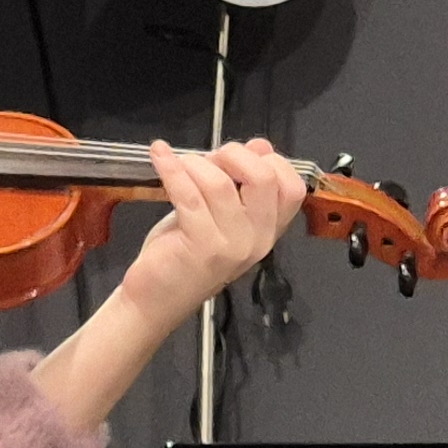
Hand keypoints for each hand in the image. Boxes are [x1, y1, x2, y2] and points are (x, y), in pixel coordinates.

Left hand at [28, 140, 309, 431]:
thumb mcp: (218, 217)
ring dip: (196, 164)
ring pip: (220, 183)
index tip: (238, 158)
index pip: (292, 188)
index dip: (268, 161)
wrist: (155, 301)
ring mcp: (230, 245)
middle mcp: (256, 240)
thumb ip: (240, 185)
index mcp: (267, 232)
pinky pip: (188, 194)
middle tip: (209, 160)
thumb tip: (259, 145)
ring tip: (179, 165)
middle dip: (234, 155)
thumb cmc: (185, 257)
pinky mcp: (199, 246)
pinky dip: (171, 168)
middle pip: (264, 178)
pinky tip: (159, 154)